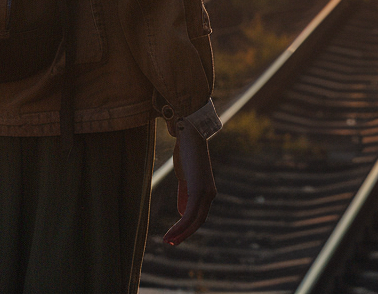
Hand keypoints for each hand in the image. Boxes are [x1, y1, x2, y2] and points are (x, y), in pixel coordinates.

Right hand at [163, 122, 216, 245]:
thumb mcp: (184, 176)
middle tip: (170, 243)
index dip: (187, 227)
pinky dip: (179, 226)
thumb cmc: (186, 152)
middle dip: (184, 235)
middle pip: (198, 221)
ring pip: (194, 221)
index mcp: (208, 191)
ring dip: (180, 233)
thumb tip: (182, 213)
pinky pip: (189, 214)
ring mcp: (205, 192)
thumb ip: (184, 194)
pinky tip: (170, 232)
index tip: (174, 236)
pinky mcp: (198, 190)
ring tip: (167, 241)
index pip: (199, 215)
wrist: (189, 135)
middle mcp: (210, 194)